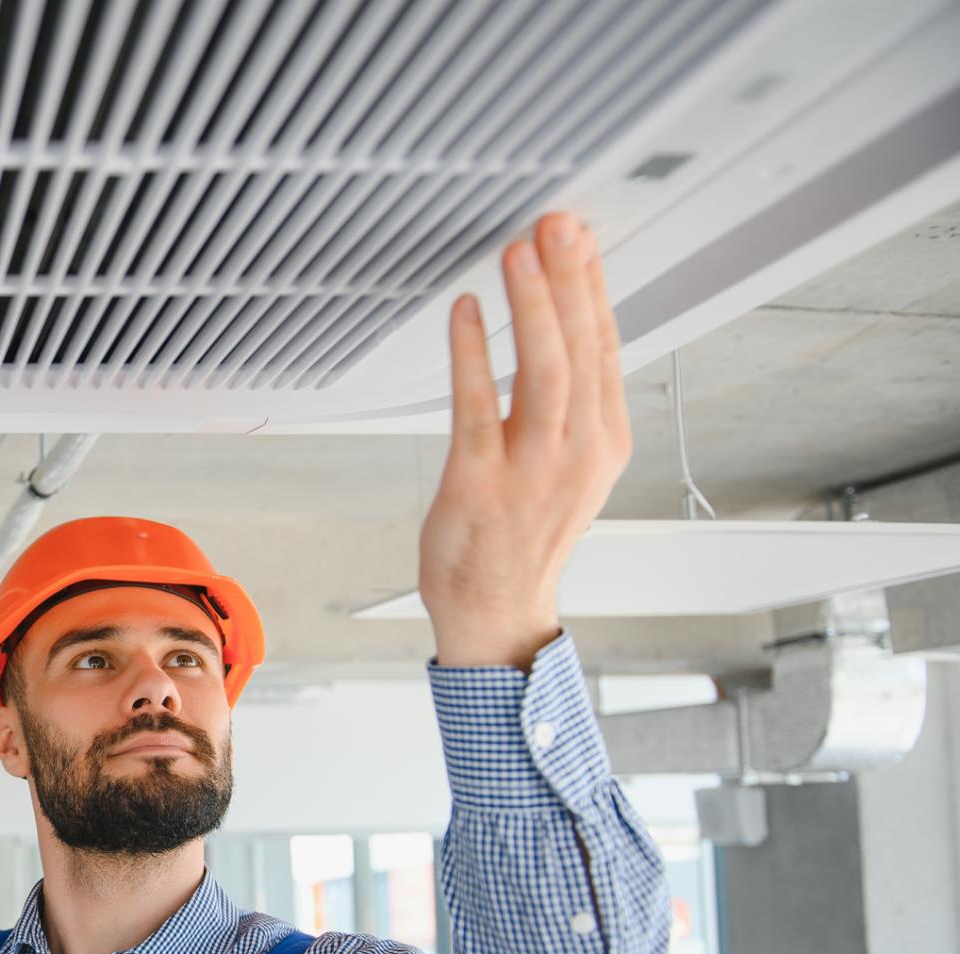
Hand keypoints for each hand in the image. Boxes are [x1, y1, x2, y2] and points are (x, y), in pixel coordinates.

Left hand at [418, 212, 630, 669]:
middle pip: (581, 349)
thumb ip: (573, 402)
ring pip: (543, 372)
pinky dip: (473, 354)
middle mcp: (579, 452)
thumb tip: (565, 328)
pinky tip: (467, 313)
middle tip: (557, 225)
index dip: (593, 286)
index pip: (606, 347)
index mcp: (605, 441)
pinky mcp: (480, 483)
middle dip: (570, 279)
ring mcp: (532, 469)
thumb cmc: (525, 534)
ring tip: (521, 253)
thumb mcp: (572, 465)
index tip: (582, 236)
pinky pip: (477, 407)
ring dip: (532, 306)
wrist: (497, 608)